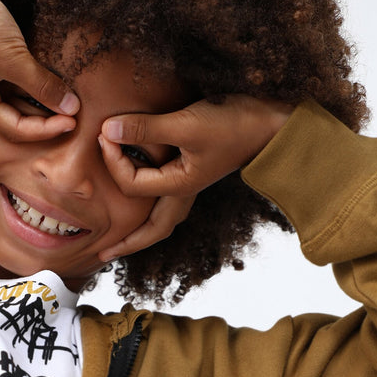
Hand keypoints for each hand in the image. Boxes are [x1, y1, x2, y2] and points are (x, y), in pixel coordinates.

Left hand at [98, 95, 293, 260]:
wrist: (273, 122)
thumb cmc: (233, 124)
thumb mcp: (187, 125)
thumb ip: (146, 129)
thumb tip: (108, 130)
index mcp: (179, 187)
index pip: (132, 184)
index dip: (112, 159)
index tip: (104, 132)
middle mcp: (183, 192)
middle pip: (152, 230)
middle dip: (127, 243)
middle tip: (103, 254)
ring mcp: (191, 184)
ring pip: (161, 218)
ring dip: (140, 231)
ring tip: (121, 239)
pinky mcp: (195, 170)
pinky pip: (167, 200)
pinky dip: (151, 208)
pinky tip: (143, 202)